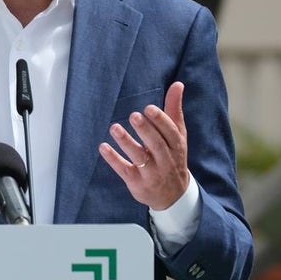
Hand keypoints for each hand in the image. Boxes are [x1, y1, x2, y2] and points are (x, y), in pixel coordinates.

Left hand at [98, 81, 189, 210]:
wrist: (173, 195)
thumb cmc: (173, 157)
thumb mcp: (177, 135)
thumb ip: (174, 110)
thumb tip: (177, 84)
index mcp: (177, 146)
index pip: (171, 133)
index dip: (160, 121)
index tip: (149, 108)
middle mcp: (166, 160)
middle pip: (156, 144)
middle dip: (146, 130)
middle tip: (134, 115)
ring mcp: (152, 173)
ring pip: (139, 157)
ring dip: (126, 142)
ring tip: (114, 128)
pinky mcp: (137, 183)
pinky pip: (125, 170)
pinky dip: (114, 159)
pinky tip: (103, 147)